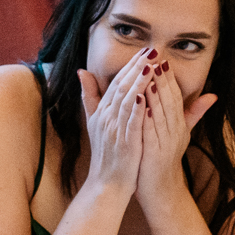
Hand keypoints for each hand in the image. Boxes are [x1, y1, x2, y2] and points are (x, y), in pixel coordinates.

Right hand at [82, 50, 155, 196]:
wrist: (106, 184)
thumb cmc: (106, 154)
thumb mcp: (94, 123)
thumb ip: (90, 98)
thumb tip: (82, 72)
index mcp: (102, 112)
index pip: (116, 83)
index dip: (130, 66)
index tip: (144, 51)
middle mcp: (106, 118)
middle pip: (121, 86)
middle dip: (137, 67)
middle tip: (152, 50)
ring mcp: (114, 130)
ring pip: (126, 100)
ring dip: (138, 82)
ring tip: (151, 65)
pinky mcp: (124, 143)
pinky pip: (130, 122)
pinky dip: (136, 108)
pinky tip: (144, 94)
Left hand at [136, 61, 215, 208]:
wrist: (160, 190)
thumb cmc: (163, 160)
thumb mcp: (181, 135)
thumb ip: (193, 114)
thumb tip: (212, 95)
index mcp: (180, 125)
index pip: (175, 96)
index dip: (169, 77)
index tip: (161, 58)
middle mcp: (175, 131)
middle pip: (170, 99)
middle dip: (163, 78)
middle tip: (155, 57)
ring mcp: (166, 141)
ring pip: (161, 112)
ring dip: (155, 91)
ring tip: (149, 73)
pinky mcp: (155, 151)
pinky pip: (150, 129)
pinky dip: (146, 114)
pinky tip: (140, 101)